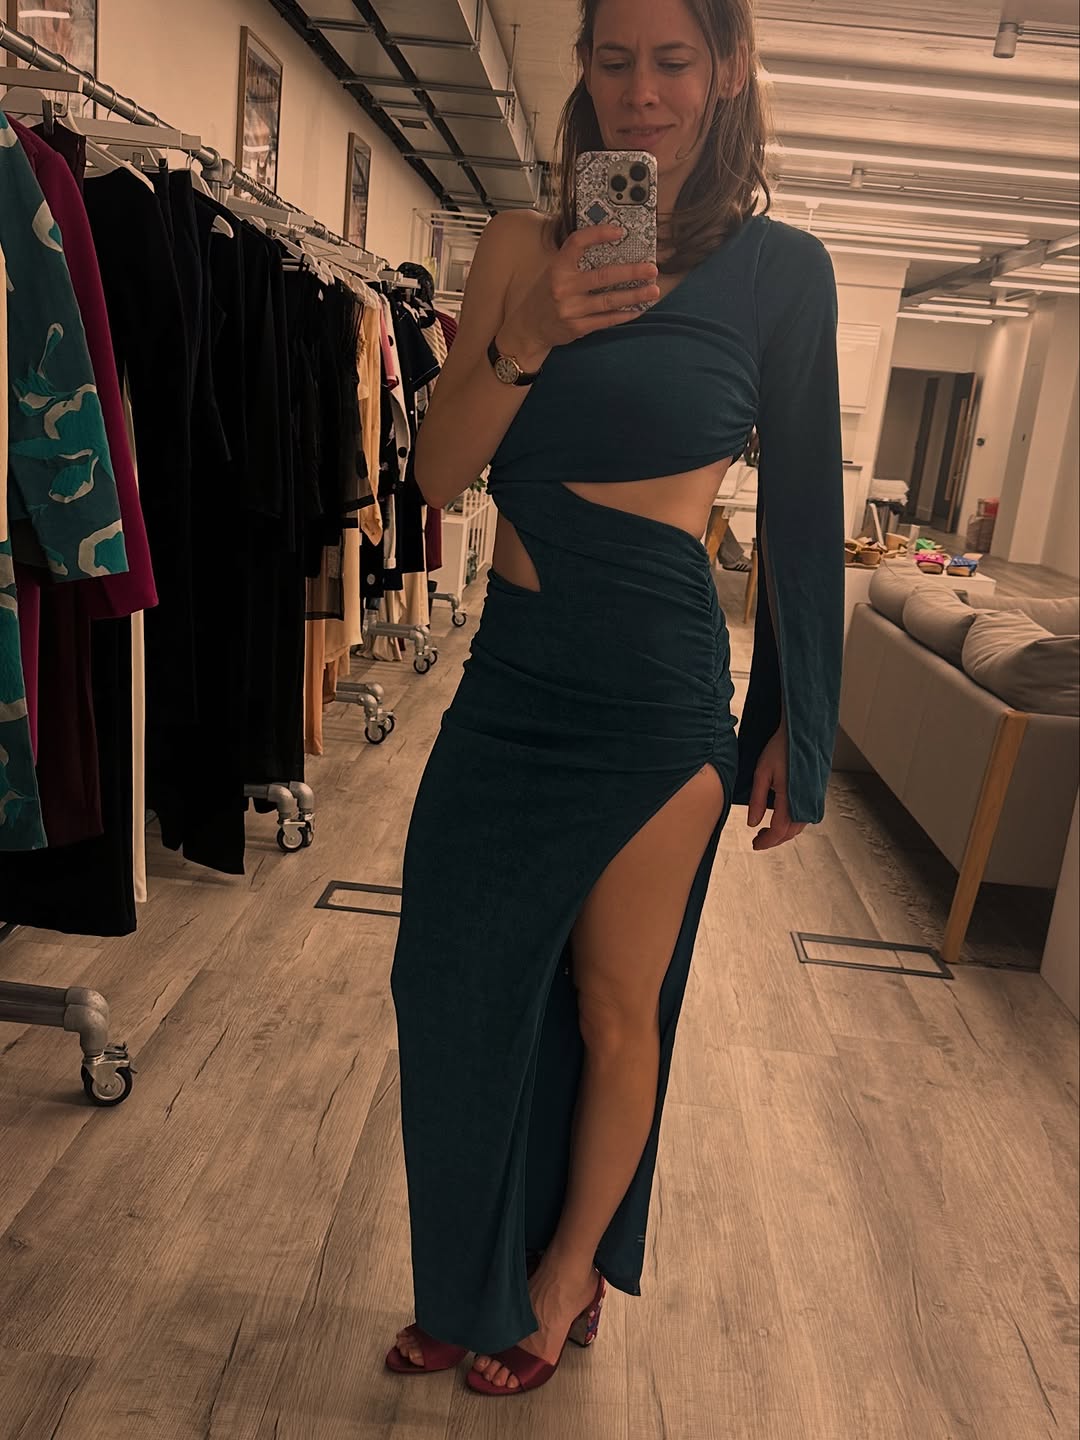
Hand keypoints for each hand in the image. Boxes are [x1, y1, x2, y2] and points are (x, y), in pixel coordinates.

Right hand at [496, 226, 659, 367]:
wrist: (527, 328)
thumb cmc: (544, 296)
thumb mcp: (552, 272)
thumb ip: (573, 260)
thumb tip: (606, 245)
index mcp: (557, 268)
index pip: (577, 243)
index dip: (598, 234)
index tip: (619, 231)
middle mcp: (563, 288)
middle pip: (603, 276)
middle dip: (631, 272)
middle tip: (652, 269)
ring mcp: (571, 310)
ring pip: (609, 300)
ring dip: (635, 295)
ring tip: (653, 290)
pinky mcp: (578, 327)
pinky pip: (606, 320)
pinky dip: (624, 314)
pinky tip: (638, 309)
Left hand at [747, 725, 806, 851]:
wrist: (802, 733)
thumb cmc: (781, 748)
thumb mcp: (762, 773)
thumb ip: (757, 800)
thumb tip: (752, 823)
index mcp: (791, 798)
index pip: (779, 830)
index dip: (766, 841)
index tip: (755, 844)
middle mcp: (806, 801)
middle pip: (790, 832)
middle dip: (774, 839)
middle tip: (758, 839)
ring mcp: (814, 798)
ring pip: (799, 826)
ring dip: (784, 832)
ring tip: (767, 830)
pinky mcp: (817, 793)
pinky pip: (805, 816)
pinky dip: (793, 823)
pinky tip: (782, 817)